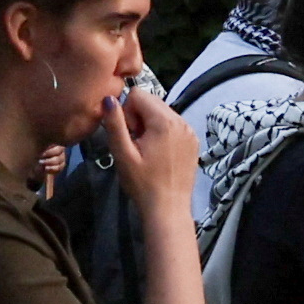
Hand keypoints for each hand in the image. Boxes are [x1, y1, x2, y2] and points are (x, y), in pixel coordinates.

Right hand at [106, 76, 198, 226]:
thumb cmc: (142, 184)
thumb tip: (109, 99)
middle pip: (151, 101)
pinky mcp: (194, 141)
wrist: (168, 209)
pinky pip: (174, 125)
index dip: (127, 112)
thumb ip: (115, 124)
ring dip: (151, 125)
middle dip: (139, 117)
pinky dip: (164, 133)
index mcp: (164, 121)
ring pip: (162, 112)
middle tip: (137, 144)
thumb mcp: (123, 154)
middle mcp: (181, 120)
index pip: (138, 94)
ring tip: (148, 151)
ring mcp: (190, 130)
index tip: (130, 135)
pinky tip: (159, 155)